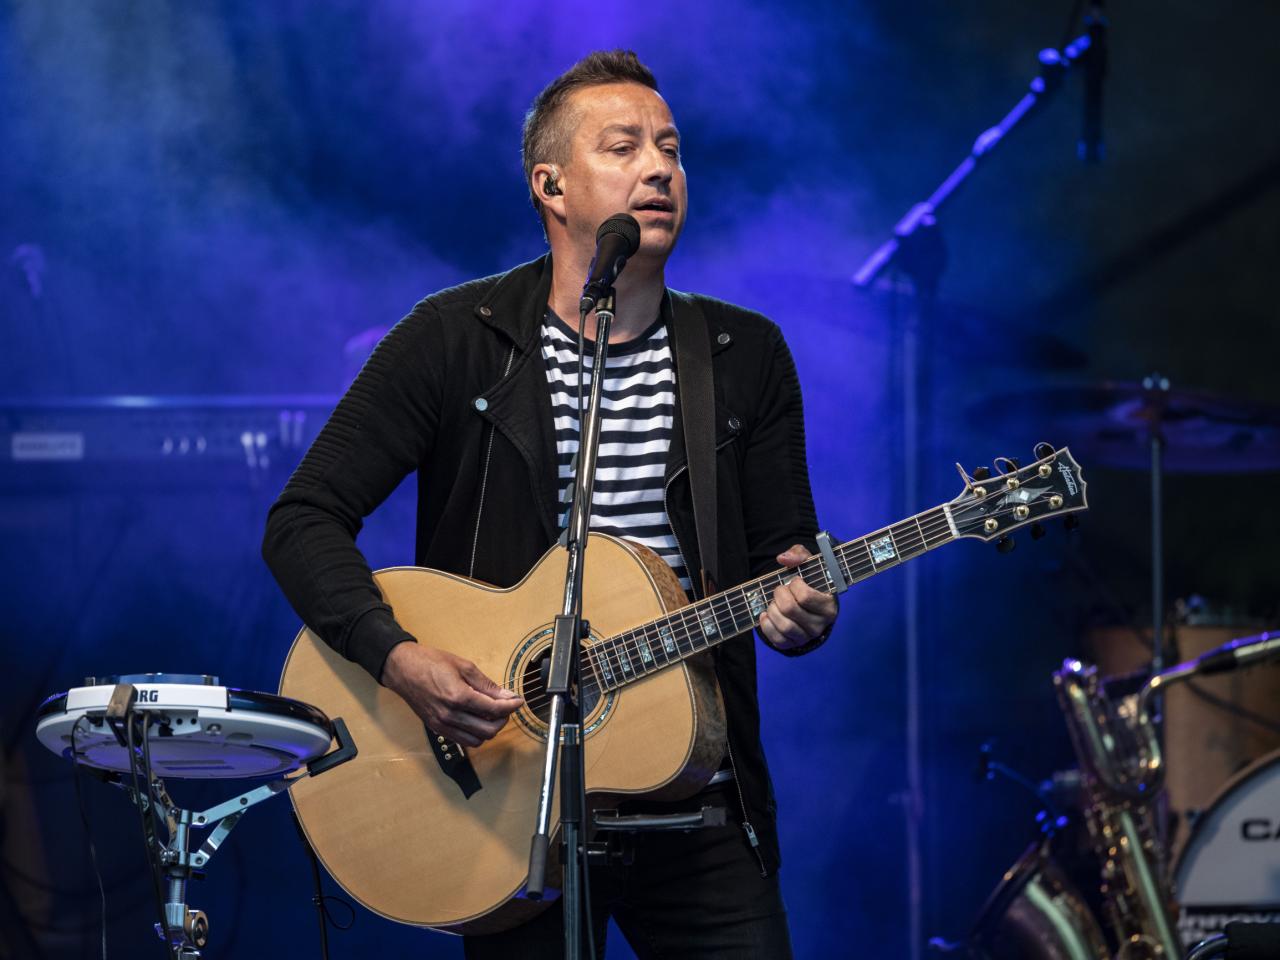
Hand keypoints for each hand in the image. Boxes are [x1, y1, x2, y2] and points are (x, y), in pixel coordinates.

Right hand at [381, 642, 522, 747]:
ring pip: (477, 740)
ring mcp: (442, 725)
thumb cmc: (430, 663)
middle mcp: (450, 715)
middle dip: (503, 719)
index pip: (494, 710)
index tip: (518, 701)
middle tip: (506, 707)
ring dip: (489, 730)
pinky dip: (475, 734)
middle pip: (489, 730)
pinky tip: (477, 720)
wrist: (403, 669)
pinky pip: (463, 740)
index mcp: (458, 697)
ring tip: (491, 714)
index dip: (511, 706)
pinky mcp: (437, 728)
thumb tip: (506, 695)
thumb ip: (486, 684)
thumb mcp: (463, 666)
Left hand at [758, 544, 838, 650]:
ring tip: (774, 602)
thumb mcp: (808, 564)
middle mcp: (821, 625)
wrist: (807, 603)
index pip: (805, 596)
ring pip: (783, 625)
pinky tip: (767, 615)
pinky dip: (767, 625)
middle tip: (780, 590)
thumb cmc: (809, 582)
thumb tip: (783, 559)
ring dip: (772, 610)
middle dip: (779, 595)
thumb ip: (799, 555)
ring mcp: (807, 637)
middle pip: (790, 609)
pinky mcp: (794, 644)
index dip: (794, 585)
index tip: (794, 581)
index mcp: (829, 606)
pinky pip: (777, 640)